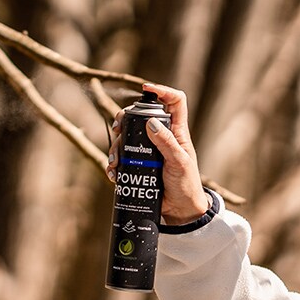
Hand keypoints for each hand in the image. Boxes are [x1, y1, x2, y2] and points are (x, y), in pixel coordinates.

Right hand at [108, 83, 207, 224]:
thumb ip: (167, 143)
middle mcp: (161, 137)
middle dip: (125, 119)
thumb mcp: (179, 163)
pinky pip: (122, 158)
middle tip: (117, 129)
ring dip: (115, 146)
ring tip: (114, 161)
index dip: (163, 91)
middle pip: (140, 116)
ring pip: (127, 137)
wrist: (180, 211)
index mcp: (176, 132)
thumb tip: (151, 122)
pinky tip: (113, 172)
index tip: (146, 89)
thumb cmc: (186, 185)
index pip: (174, 102)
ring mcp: (148, 151)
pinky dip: (114, 163)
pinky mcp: (139, 165)